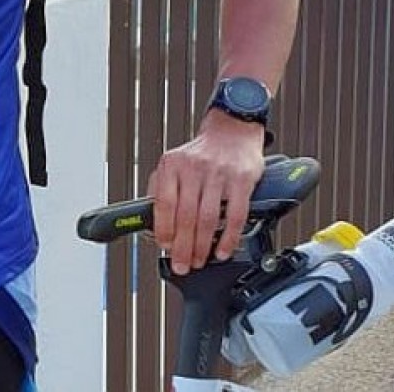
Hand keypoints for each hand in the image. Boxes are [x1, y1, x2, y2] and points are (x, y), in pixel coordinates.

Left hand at [146, 113, 264, 273]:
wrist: (232, 130)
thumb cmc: (201, 152)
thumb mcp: (173, 162)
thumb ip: (161, 187)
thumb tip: (152, 219)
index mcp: (173, 165)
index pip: (164, 203)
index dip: (164, 229)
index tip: (165, 246)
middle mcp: (194, 168)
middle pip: (186, 216)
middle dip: (183, 247)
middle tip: (182, 264)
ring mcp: (219, 174)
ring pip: (208, 219)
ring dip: (203, 246)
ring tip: (200, 260)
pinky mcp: (242, 181)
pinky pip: (235, 216)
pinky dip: (229, 238)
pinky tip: (223, 250)